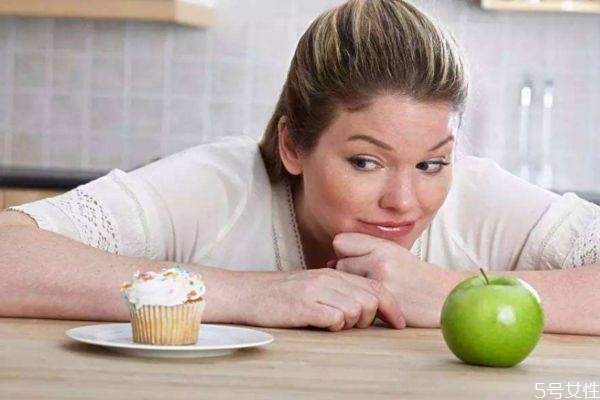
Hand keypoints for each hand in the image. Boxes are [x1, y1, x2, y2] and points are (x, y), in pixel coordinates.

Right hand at [236, 268, 405, 330]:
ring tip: (333, 323)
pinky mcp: (304, 306)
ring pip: (357, 309)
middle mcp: (328, 278)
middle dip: (372, 318)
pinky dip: (335, 326)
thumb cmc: (279, 295)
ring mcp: (316, 291)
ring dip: (351, 323)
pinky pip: (336, 318)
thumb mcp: (313, 286)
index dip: (392, 306)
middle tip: (355, 326)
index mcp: (332, 273)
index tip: (398, 322)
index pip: (374, 286)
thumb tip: (365, 306)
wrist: (247, 293)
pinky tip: (321, 324)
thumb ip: (337, 291)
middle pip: (371, 299)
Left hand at [332, 232, 457, 327]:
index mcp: (382, 244)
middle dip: (347, 275)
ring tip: (371, 294)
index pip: (340, 242)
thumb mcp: (392, 254)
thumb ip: (363, 252)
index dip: (344, 254)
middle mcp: (380, 257)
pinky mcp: (384, 300)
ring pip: (346, 282)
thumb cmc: (415, 277)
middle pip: (338, 263)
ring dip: (353, 290)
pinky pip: (356, 300)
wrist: (444, 296)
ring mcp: (382, 279)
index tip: (355, 264)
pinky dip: (361, 304)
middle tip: (366, 283)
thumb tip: (329, 262)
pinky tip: (375, 306)